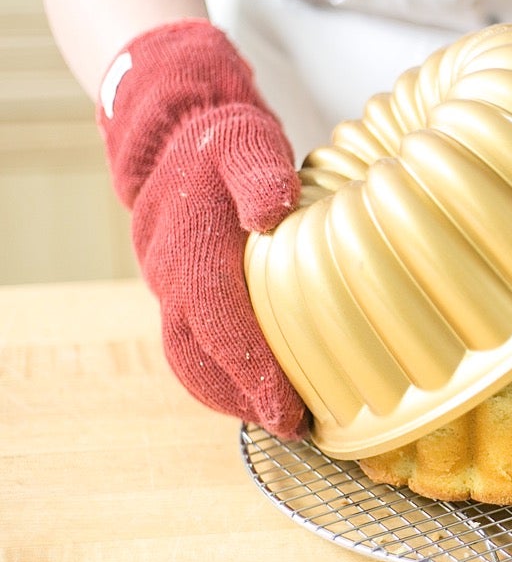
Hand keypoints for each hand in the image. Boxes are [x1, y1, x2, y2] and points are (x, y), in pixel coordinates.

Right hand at [99, 20, 306, 437]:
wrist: (176, 134)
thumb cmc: (223, 140)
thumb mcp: (248, 143)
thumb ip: (262, 175)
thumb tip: (274, 213)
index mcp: (191, 247)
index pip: (221, 325)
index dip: (254, 373)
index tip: (288, 412)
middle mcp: (171, 277)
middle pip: (198, 358)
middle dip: (243, 399)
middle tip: (292, 428)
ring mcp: (169, 288)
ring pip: (189, 359)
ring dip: (230, 394)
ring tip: (279, 418)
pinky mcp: (178, 293)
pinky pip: (192, 345)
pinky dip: (221, 374)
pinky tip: (259, 387)